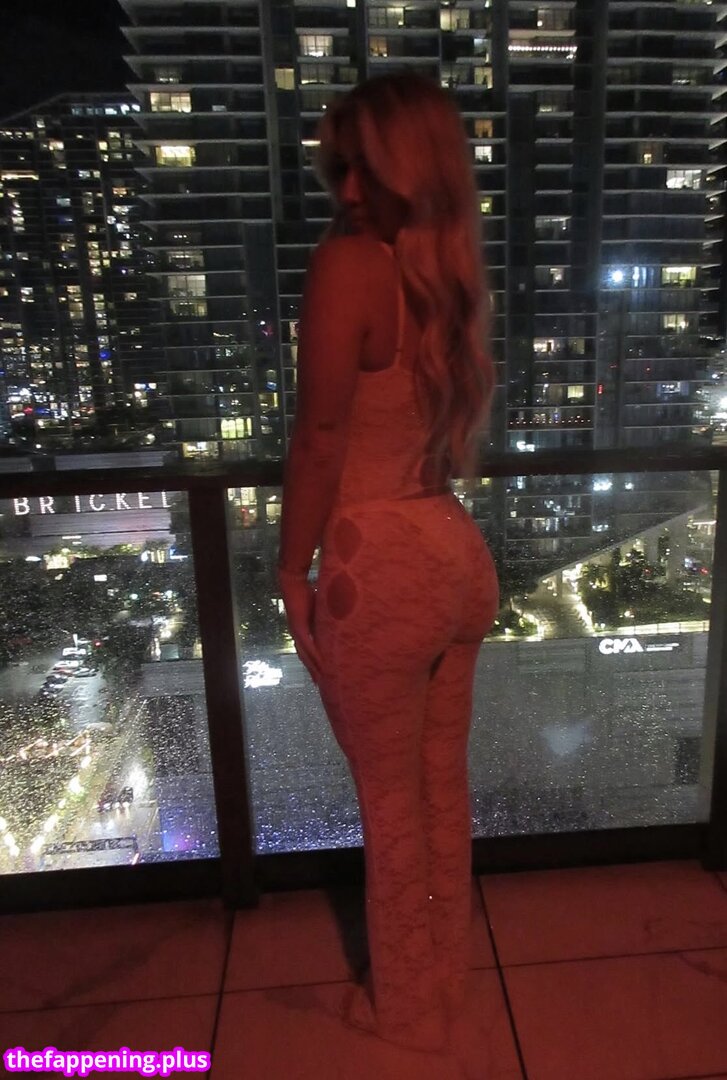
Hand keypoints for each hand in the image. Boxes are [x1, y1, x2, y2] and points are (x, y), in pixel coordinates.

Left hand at [277, 569, 323, 684]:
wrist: (292, 581)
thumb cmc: (305, 589)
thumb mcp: (319, 606)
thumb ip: (326, 614)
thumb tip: (338, 618)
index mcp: (302, 629)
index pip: (307, 649)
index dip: (313, 662)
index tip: (320, 673)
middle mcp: (297, 634)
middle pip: (305, 657)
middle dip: (312, 671)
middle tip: (320, 685)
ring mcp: (297, 632)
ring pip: (306, 655)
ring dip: (314, 669)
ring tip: (321, 680)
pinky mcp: (299, 627)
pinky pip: (308, 645)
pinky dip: (314, 656)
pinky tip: (321, 665)